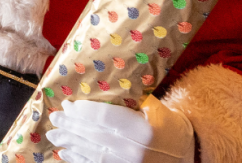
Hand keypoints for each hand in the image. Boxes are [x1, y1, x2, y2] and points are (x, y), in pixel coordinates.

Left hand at [46, 96, 194, 162]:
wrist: (188, 157)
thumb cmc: (172, 128)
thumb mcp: (159, 109)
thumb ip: (135, 99)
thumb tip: (101, 85)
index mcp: (144, 130)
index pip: (106, 118)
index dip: (84, 111)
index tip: (68, 105)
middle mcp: (135, 150)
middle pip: (95, 135)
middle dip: (71, 126)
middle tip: (55, 118)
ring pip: (92, 152)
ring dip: (70, 142)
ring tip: (53, 134)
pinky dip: (79, 159)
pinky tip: (65, 153)